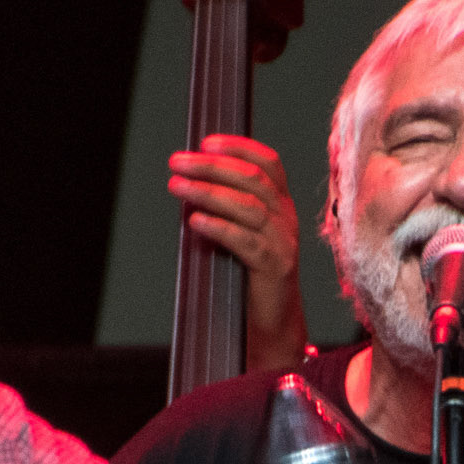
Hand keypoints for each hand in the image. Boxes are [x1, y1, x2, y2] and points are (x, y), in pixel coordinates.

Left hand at [168, 133, 307, 371]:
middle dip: (211, 166)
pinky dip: (219, 228)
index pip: (268, 162)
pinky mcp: (274, 267)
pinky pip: (246, 242)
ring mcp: (283, 242)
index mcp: (281, 204)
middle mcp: (286, 218)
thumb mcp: (243, 232)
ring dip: (208, 193)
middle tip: (178, 162)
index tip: (206, 142)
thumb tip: (189, 181)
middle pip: (252, 179)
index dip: (238, 147)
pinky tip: (196, 222)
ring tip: (178, 187)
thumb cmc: (252, 275)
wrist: (274, 321)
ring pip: (248, 206)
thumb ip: (226, 206)